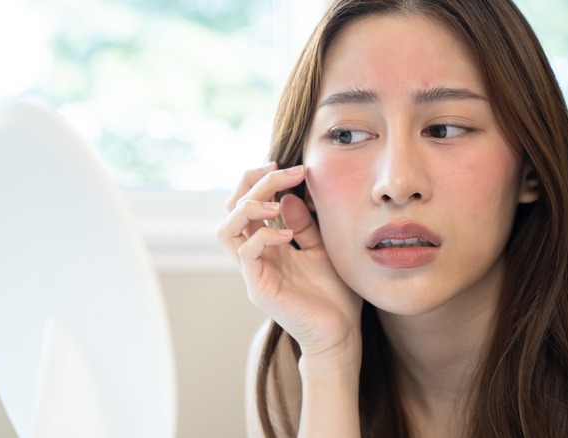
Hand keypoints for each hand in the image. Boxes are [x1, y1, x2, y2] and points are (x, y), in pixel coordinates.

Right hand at [216, 163, 362, 360]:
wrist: (341, 334)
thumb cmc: (334, 294)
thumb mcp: (322, 248)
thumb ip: (305, 224)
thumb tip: (288, 196)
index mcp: (267, 245)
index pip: (247, 203)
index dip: (261, 180)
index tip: (290, 167)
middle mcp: (254, 256)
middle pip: (232, 209)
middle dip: (253, 183)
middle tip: (283, 170)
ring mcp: (253, 272)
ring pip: (226, 229)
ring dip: (248, 207)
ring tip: (274, 203)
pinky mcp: (258, 288)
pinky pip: (246, 254)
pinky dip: (264, 236)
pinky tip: (289, 235)